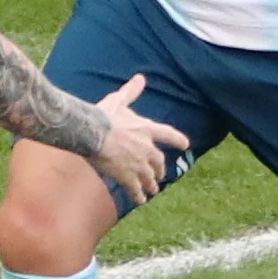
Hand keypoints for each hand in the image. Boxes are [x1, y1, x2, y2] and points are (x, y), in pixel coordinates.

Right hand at [80, 73, 187, 210]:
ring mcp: (138, 163)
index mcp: (146, 129)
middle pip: (158, 162)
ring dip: (151, 184)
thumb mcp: (118, 101)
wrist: (91, 133)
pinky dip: (139, 195)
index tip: (186, 145)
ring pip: (149, 177)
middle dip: (160, 169)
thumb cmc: (103, 115)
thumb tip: (140, 78)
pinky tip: (140, 200)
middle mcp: (146, 148)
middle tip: (160, 176)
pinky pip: (136, 189)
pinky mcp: (127, 176)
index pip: (167, 134)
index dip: (177, 139)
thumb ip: (131, 92)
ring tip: (152, 190)